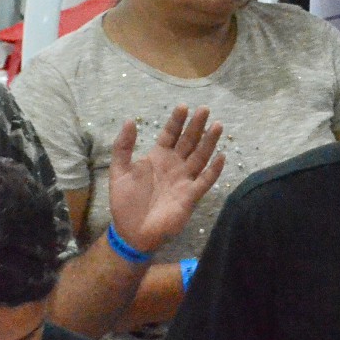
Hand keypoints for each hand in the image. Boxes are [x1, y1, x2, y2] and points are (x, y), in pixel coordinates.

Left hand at [104, 106, 224, 254]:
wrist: (132, 232)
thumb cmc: (125, 203)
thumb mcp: (119, 172)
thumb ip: (123, 148)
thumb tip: (129, 121)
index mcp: (158, 158)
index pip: (170, 135)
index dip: (176, 121)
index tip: (183, 106)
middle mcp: (175, 165)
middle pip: (189, 142)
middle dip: (196, 126)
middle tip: (204, 109)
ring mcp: (184, 179)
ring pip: (200, 156)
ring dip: (209, 142)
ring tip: (217, 125)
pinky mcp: (191, 195)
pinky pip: (205, 180)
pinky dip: (213, 170)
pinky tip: (221, 157)